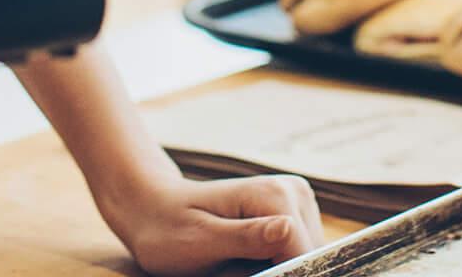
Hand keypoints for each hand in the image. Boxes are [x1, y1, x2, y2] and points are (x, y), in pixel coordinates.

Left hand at [98, 163, 322, 274]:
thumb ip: (245, 238)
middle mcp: (293, 192)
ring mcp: (296, 202)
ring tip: (233, 262)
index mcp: (274, 194)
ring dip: (272, 271)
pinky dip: (270, 266)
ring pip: (302, 260)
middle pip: (306, 259)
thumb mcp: (200, 241)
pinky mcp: (293, 216)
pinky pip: (293, 256)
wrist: (155, 211)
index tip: (235, 273)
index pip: (302, 256)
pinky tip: (242, 259)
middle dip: (273, 273)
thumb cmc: (169, 229)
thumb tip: (288, 230)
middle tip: (228, 267)